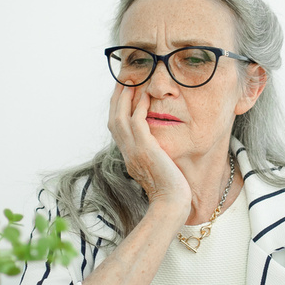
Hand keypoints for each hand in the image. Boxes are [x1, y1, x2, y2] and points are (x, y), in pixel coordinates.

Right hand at [108, 83, 190, 211]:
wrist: (171, 204)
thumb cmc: (170, 191)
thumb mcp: (157, 170)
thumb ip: (153, 156)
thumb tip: (158, 148)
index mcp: (129, 157)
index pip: (117, 128)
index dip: (118, 109)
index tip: (123, 94)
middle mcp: (127, 152)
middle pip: (114, 119)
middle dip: (117, 98)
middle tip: (122, 80)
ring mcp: (133, 151)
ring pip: (121, 118)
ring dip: (124, 98)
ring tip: (131, 81)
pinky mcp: (145, 150)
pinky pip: (137, 122)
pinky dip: (139, 108)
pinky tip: (146, 96)